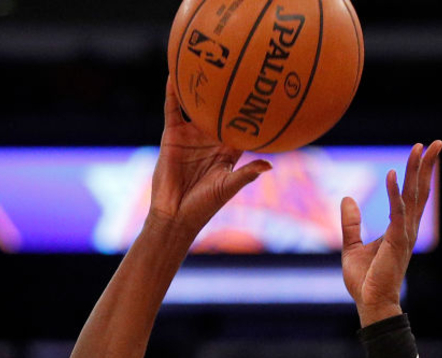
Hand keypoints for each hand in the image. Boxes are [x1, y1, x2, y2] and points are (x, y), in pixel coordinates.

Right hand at [148, 78, 271, 238]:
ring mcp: (191, 135)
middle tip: (240, 64)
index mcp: (227, 151)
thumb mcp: (228, 187)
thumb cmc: (204, 205)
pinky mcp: (172, 135)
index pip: (241, 125)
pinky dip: (173, 93)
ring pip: (196, 106)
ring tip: (207, 59)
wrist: (175, 215)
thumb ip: (247, 173)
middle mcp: (210, 139)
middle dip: (228, 90)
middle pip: (220, 110)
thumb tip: (269, 165)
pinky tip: (175, 74)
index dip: (251, 110)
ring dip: (200, 85)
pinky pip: (172, 109)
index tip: (264, 91)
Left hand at [341, 141, 441, 326]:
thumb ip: (351, 223)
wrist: (370, 303)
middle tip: (436, 143)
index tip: (422, 152)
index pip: (412, 196)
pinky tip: (392, 173)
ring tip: (420, 148)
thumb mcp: (351, 246)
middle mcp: (407, 229)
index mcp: (400, 230)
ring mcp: (404, 234)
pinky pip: (396, 211)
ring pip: (413, 196)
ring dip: (416, 171)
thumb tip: (347, 198)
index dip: (417, 174)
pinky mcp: (395, 241)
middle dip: (427, 166)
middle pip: (420, 191)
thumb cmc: (365, 281)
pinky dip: (394, 192)